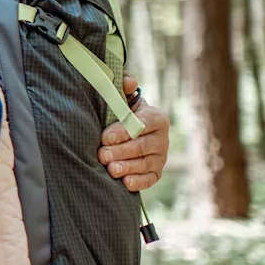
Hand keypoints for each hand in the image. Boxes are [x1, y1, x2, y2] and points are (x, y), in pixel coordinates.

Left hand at [98, 75, 169, 191]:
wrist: (129, 131)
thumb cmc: (121, 112)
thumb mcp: (122, 97)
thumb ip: (123, 87)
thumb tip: (128, 81)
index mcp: (156, 117)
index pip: (142, 124)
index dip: (123, 131)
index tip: (105, 137)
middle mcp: (162, 137)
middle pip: (142, 146)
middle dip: (121, 151)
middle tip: (102, 155)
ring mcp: (161, 156)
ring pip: (146, 163)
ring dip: (127, 167)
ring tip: (110, 169)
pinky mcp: (156, 172)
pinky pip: (150, 179)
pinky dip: (139, 182)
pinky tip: (125, 183)